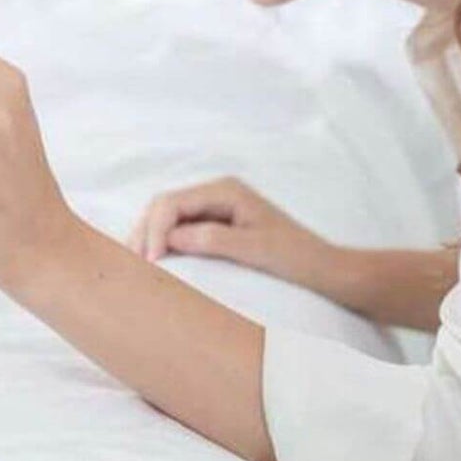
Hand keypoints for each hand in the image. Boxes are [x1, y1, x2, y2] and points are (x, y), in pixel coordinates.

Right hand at [128, 176, 337, 284]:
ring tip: (138, 267)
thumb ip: (212, 239)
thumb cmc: (297, 258)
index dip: (154, 230)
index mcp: (225, 190)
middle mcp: (216, 194)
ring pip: (167, 218)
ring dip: (149, 239)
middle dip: (144, 232)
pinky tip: (156, 264)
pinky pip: (179, 231)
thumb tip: (169, 240)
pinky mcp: (215, 227)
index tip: (151, 262)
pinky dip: (162, 245)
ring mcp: (214, 210)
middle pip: (163, 206)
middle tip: (134, 266)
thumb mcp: (255, 248)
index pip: (172, 203)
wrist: (325, 271)